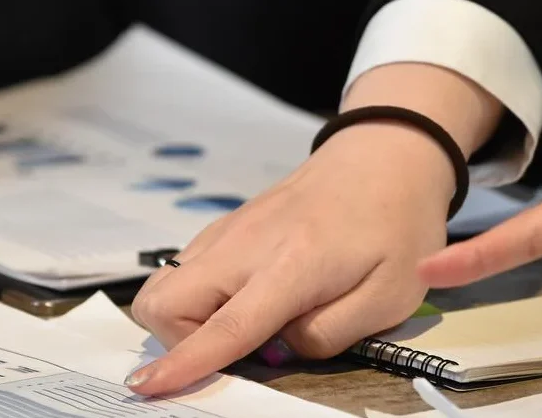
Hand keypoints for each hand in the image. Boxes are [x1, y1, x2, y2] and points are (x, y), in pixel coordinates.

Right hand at [127, 121, 456, 395]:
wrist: (382, 154)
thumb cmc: (395, 225)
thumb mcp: (388, 298)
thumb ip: (327, 335)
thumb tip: (276, 350)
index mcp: (289, 267)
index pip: (224, 327)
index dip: (184, 363)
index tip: (146, 388)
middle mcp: (243, 245)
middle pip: (162, 302)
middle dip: (179, 342)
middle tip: (234, 350)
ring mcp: (227, 230)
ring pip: (165, 284)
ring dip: (186, 319)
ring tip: (241, 323)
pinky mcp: (224, 225)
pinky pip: (183, 269)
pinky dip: (194, 296)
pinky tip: (240, 296)